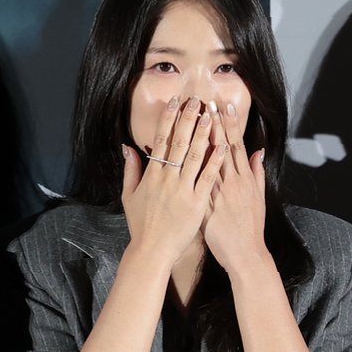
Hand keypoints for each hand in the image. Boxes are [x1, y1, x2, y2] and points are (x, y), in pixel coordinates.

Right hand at [121, 95, 226, 267]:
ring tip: (212, 116)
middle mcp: (167, 179)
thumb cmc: (141, 225)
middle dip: (189, 120)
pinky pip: (209, 178)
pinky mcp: (197, 202)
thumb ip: (130, 170)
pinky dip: (216, 162)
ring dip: (205, 135)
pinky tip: (224, 147)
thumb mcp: (129, 196)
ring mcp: (183, 190)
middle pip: (180, 143)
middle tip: (197, 101)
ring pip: (196, 156)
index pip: (162, 141)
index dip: (169, 120)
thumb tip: (127, 148)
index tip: (175, 103)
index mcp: (151, 176)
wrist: (152, 250)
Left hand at [203, 101, 268, 274]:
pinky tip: (181, 155)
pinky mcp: (206, 206)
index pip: (235, 145)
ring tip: (193, 120)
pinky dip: (189, 169)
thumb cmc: (250, 227)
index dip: (229, 125)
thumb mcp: (258, 197)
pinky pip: (195, 184)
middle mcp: (233, 182)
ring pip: (207, 161)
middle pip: (221, 148)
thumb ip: (257, 173)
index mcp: (244, 179)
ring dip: (199, 140)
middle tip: (205, 102)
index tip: (222, 106)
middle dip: (213, 124)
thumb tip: (258, 152)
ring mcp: (218, 193)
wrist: (245, 253)